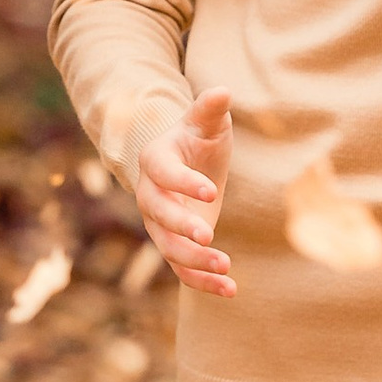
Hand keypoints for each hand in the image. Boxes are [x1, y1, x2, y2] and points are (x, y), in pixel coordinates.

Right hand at [135, 89, 236, 298]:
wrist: (187, 163)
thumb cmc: (198, 138)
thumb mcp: (207, 122)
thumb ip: (210, 110)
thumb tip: (223, 91)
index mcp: (156, 160)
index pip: (163, 172)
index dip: (183, 183)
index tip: (211, 191)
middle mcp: (150, 195)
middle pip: (158, 215)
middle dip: (181, 227)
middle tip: (208, 237)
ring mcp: (159, 224)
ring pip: (168, 248)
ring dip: (194, 261)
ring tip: (226, 268)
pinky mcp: (174, 245)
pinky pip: (182, 270)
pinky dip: (203, 282)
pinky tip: (231, 290)